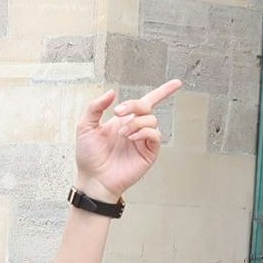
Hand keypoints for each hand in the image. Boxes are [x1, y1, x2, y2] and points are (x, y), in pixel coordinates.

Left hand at [74, 79, 181, 202]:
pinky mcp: (149, 152)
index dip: (163, 91)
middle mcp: (135, 128)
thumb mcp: (85, 126)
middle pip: (147, 106)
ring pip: (151, 120)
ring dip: (135, 123)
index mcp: (124, 120)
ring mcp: (143, 140)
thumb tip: (111, 93)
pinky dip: (144, 132)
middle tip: (118, 112)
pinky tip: (132, 138)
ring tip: (122, 134)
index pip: (146, 102)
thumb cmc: (89, 157)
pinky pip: (155, 135)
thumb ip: (95, 107)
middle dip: (134, 105)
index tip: (176, 83)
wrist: (93, 178)